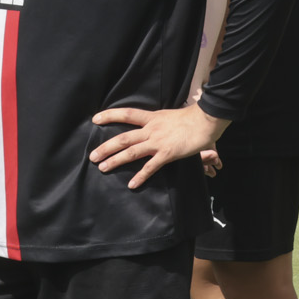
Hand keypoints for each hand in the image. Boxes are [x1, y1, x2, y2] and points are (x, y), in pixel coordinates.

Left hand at [88, 105, 227, 189]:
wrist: (205, 121)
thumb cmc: (193, 118)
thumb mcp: (171, 115)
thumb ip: (161, 122)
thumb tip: (156, 124)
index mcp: (152, 117)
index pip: (127, 114)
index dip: (110, 115)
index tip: (95, 119)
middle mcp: (151, 129)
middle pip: (123, 138)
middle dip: (106, 147)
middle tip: (92, 156)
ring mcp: (158, 142)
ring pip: (131, 152)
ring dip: (115, 161)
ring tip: (102, 168)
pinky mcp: (167, 154)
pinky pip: (150, 167)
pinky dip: (140, 176)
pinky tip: (132, 185)